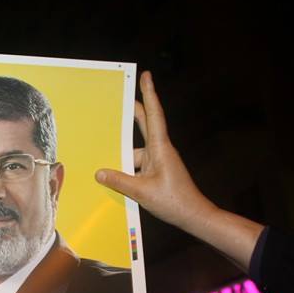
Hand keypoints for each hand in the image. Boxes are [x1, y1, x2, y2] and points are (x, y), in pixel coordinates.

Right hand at [95, 71, 214, 230]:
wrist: (194, 216)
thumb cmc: (174, 201)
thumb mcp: (142, 192)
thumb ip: (119, 181)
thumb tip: (99, 172)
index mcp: (160, 148)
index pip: (153, 115)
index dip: (149, 94)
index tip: (145, 77)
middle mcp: (161, 150)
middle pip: (145, 125)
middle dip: (134, 112)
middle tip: (121, 97)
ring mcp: (160, 161)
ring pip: (135, 154)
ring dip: (123, 161)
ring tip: (110, 171)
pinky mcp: (158, 172)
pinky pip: (138, 166)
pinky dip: (127, 173)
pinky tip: (117, 184)